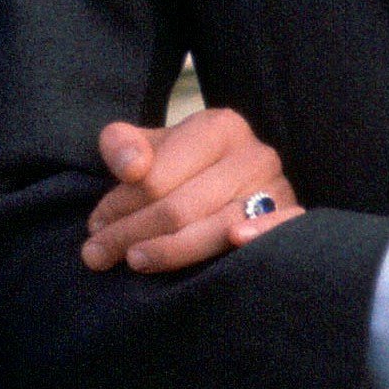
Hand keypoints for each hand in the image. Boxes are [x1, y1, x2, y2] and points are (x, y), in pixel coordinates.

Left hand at [81, 106, 300, 271]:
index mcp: (220, 127)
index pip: (157, 175)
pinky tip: (235, 241)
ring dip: (171, 250)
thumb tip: (131, 168)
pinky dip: (259, 235)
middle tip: (96, 255)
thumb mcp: (150, 148)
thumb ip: (124, 146)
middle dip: (133, 232)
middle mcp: (255, 154)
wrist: (234, 182)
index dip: (120, 204)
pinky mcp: (293, 219)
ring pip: (218, 227)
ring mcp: (279, 189)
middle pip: (182, 205)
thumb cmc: (183, 168)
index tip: (94, 224)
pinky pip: (281, 230)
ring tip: (133, 261)